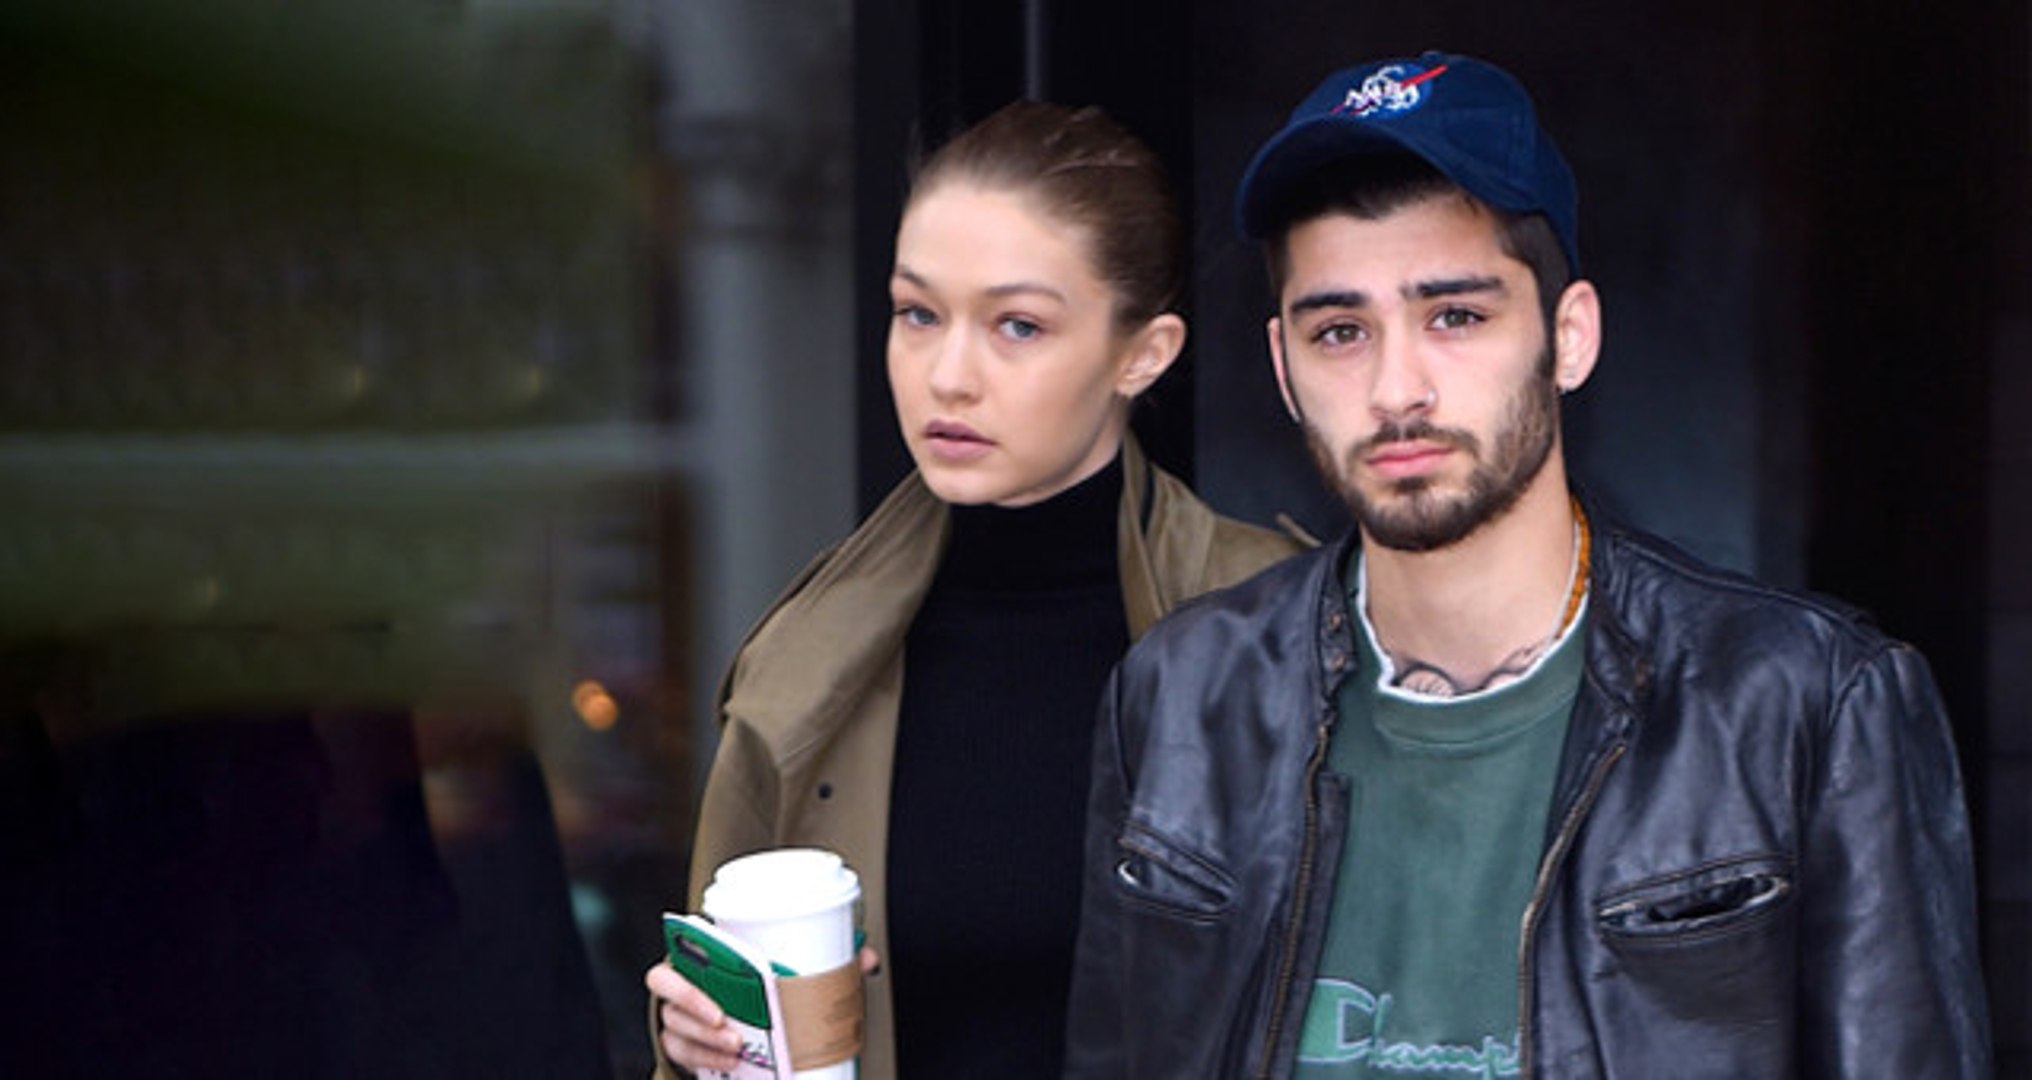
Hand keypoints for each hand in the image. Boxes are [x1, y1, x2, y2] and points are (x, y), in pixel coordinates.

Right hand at [645, 946, 882, 1072]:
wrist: (742, 1012)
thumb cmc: (762, 980)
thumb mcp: (790, 966)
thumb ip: (824, 961)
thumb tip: (865, 959)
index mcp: (703, 948)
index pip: (679, 945)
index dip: (691, 952)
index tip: (714, 977)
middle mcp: (682, 977)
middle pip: (667, 987)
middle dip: (696, 1008)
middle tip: (729, 1026)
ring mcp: (676, 1011)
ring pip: (674, 1023)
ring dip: (703, 1039)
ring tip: (735, 1048)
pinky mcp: (679, 1041)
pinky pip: (678, 1050)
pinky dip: (703, 1059)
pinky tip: (729, 1063)